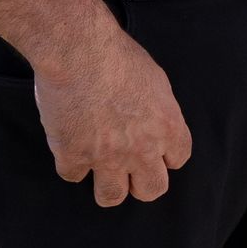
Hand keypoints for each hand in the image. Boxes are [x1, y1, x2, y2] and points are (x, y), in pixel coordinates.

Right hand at [31, 11, 193, 206]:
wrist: (80, 50)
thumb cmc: (117, 54)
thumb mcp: (155, 79)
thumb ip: (157, 108)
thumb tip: (152, 120)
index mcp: (167, 127)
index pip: (178, 159)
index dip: (164, 157)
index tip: (154, 151)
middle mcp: (142, 149)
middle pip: (152, 189)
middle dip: (141, 183)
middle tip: (128, 171)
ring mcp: (107, 157)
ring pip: (112, 196)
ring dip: (107, 186)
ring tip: (98, 170)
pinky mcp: (73, 156)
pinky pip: (73, 175)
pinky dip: (70, 162)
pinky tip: (68, 145)